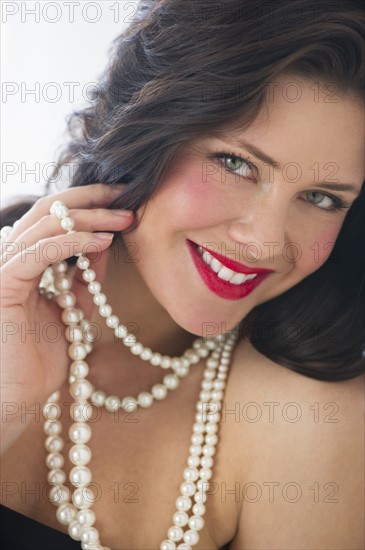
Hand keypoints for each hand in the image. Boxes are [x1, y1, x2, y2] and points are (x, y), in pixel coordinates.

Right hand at [0, 183, 132, 451]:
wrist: (16, 397)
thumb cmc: (40, 358)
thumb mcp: (74, 309)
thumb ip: (84, 276)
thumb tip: (105, 241)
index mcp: (23, 260)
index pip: (53, 216)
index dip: (88, 202)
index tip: (124, 199)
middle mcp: (9, 257)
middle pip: (49, 210)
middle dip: (92, 199)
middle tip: (128, 196)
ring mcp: (2, 268)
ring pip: (46, 225)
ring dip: (90, 218)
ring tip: (124, 219)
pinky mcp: (3, 284)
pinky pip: (40, 252)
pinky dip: (73, 243)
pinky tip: (103, 241)